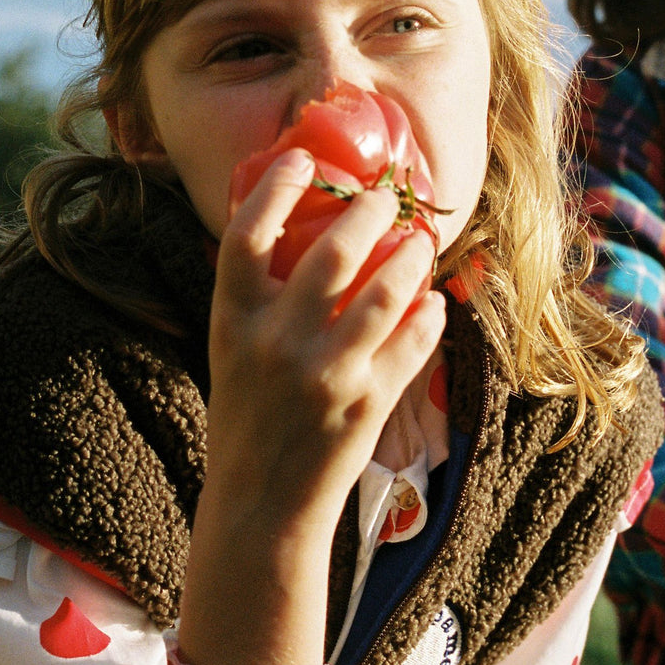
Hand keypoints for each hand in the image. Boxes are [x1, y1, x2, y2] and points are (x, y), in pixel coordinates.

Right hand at [209, 148, 444, 524]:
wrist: (260, 505)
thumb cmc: (244, 420)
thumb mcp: (231, 352)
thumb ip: (258, 300)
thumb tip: (299, 237)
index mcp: (233, 322)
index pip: (246, 235)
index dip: (275, 188)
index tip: (302, 159)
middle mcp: (276, 342)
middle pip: (333, 250)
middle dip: (368, 211)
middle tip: (384, 198)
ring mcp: (325, 373)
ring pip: (387, 290)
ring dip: (411, 255)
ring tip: (419, 240)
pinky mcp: (366, 403)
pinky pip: (412, 342)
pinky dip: (429, 315)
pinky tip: (434, 302)